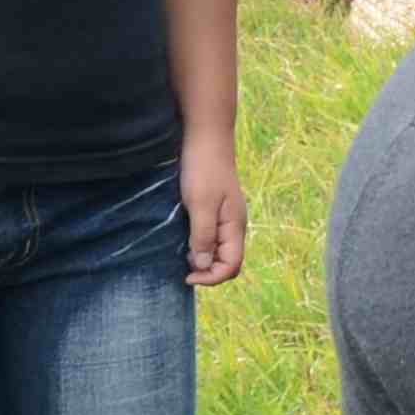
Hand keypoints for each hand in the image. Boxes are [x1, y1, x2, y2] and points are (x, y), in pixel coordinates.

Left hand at [182, 137, 245, 288]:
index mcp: (235, 226)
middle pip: (227, 261)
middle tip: (182, 267)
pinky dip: (198, 244)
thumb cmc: (203, 169)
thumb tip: (202, 265)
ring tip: (180, 254)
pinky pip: (210, 236)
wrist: (205, 137)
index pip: (232, 266)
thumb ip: (203, 235)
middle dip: (207, 270)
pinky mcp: (214, 209)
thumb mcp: (201, 204)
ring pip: (218, 250)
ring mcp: (224, 217)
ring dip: (201, 258)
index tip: (186, 275)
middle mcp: (233, 225)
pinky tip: (182, 239)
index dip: (211, 277)